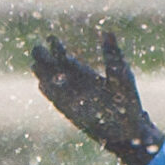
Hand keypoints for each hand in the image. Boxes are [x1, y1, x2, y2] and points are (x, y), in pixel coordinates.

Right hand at [29, 30, 163, 164]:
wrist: (127, 131)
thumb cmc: (128, 102)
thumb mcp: (122, 76)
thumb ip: (113, 56)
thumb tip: (108, 32)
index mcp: (83, 72)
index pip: (61, 54)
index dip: (54, 45)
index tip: (52, 39)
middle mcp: (72, 83)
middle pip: (48, 65)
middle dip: (41, 56)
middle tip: (39, 50)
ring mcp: (68, 97)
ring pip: (47, 80)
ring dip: (41, 72)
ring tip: (37, 65)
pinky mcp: (67, 110)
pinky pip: (53, 99)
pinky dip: (48, 91)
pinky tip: (43, 84)